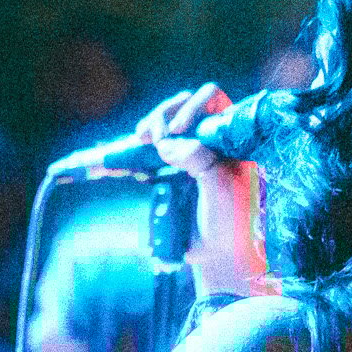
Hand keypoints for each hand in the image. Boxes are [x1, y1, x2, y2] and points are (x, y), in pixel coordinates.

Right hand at [135, 84, 270, 297]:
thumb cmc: (235, 216)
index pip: (211, 100)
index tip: (179, 129)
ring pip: (164, 124)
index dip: (192, 107)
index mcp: (230, 136)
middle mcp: (208, 138)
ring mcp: (187, 152)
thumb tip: (166, 143)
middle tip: (152, 137)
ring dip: (149, 126)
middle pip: (181, 106)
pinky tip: (117, 156)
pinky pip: (149, 152)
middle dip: (163, 115)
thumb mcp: (221, 185)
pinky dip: (132, 150)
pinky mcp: (169, 169)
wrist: (222, 250)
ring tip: (140, 139)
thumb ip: (198, 158)